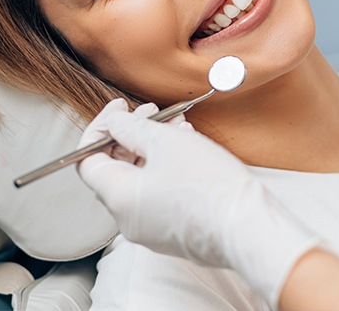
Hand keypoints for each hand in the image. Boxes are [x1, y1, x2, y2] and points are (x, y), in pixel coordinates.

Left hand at [77, 100, 319, 307]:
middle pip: (115, 167)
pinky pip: (158, 191)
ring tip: (176, 124)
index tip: (119, 108)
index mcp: (118, 197)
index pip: (87, 160)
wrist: (251, 228)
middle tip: (151, 111)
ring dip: (152, 145)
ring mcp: (150, 227)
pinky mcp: (172, 230)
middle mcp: (128, 218)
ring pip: (140, 176)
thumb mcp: (164, 142)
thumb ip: (130, 128)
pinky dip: (165, 165)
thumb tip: (113, 121)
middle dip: (131, 132)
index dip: (100, 128)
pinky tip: (187, 144)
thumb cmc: (209, 185)